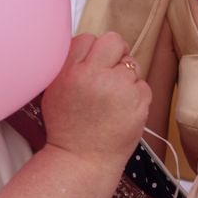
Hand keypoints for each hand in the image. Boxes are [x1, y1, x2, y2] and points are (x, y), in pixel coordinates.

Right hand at [42, 32, 151, 167]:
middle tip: (109, 71)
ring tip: (112, 98)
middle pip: (114, 41)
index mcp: (70, 72)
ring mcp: (121, 87)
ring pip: (132, 63)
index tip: (92, 64)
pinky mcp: (140, 99)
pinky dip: (136, 94)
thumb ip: (69, 64)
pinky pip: (143, 84)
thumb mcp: (54, 90)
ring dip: (125, 76)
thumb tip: (88, 45)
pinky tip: (122, 110)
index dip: (92, 51)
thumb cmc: (67, 127)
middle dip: (114, 52)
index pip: (88, 38)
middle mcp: (96, 75)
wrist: (82, 159)